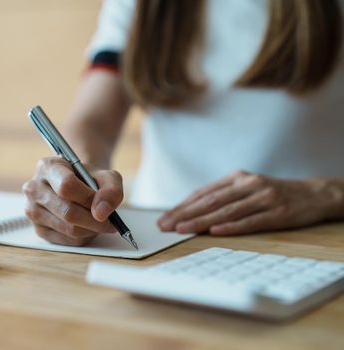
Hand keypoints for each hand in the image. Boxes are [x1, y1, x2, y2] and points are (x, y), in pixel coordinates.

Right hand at [22, 156, 122, 245]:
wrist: (75, 186)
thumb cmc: (88, 179)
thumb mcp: (105, 176)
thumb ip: (110, 190)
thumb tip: (101, 213)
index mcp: (47, 167)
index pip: (66, 186)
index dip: (88, 199)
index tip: (104, 206)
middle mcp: (34, 188)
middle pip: (67, 212)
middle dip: (95, 221)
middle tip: (111, 223)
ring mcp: (32, 210)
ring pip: (68, 229)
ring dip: (90, 230)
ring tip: (100, 223)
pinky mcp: (38, 229)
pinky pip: (66, 240)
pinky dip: (83, 237)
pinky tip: (88, 228)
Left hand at [158, 171, 343, 235]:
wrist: (313, 194)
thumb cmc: (271, 194)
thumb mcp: (246, 188)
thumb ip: (222, 196)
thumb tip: (190, 210)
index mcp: (237, 178)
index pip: (203, 193)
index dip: (182, 206)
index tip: (165, 217)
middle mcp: (248, 185)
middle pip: (211, 201)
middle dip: (185, 214)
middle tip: (166, 225)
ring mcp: (264, 198)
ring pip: (227, 211)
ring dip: (201, 221)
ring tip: (182, 229)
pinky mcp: (278, 213)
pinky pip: (251, 221)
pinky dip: (232, 226)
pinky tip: (215, 231)